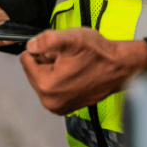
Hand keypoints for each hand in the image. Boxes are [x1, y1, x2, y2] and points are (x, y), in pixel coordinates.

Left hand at [19, 28, 146, 114]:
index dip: (41, 51)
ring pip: (43, 78)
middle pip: (33, 71)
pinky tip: (76, 74)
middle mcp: (50, 101)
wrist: (121, 66)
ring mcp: (58, 106)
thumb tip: (31, 45)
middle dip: (47, 62)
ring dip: (54, 70)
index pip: (25, 60)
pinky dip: (61, 79)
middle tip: (68, 60)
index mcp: (46, 86)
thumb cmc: (99, 54)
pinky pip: (53, 88)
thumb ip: (47, 40)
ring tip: (73, 67)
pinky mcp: (66, 107)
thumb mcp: (71, 39)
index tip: (58, 53)